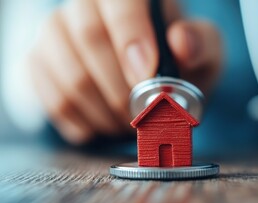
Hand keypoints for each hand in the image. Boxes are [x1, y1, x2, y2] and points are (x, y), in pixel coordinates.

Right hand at [27, 0, 221, 144]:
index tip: (146, 76)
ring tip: (128, 122)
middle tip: (143, 112)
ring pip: (71, 75)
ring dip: (106, 112)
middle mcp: (87, 4)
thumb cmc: (179, 64)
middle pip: (89, 36)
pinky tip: (106, 125)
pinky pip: (55, 100)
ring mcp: (58, 32)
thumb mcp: (205, 53)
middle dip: (122, 88)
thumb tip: (182, 42)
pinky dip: (87, 123)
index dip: (130, 35)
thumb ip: (201, 43)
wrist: (151, 85)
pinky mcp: (40, 62)